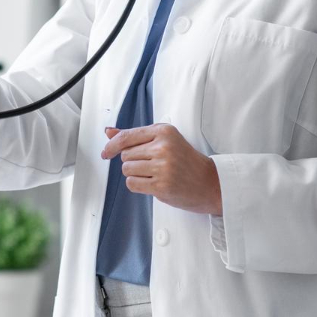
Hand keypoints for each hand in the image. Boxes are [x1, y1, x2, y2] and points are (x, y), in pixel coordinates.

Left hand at [101, 124, 222, 215]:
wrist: (209, 183)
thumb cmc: (186, 161)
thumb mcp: (165, 141)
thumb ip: (136, 136)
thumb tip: (109, 132)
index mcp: (164, 131)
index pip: (127, 136)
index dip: (112, 145)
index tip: (107, 152)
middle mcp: (163, 147)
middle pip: (125, 154)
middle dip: (133, 161)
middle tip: (152, 165)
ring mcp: (162, 167)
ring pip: (127, 169)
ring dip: (135, 174)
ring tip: (154, 174)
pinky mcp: (161, 185)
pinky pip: (132, 184)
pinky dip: (138, 185)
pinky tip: (152, 183)